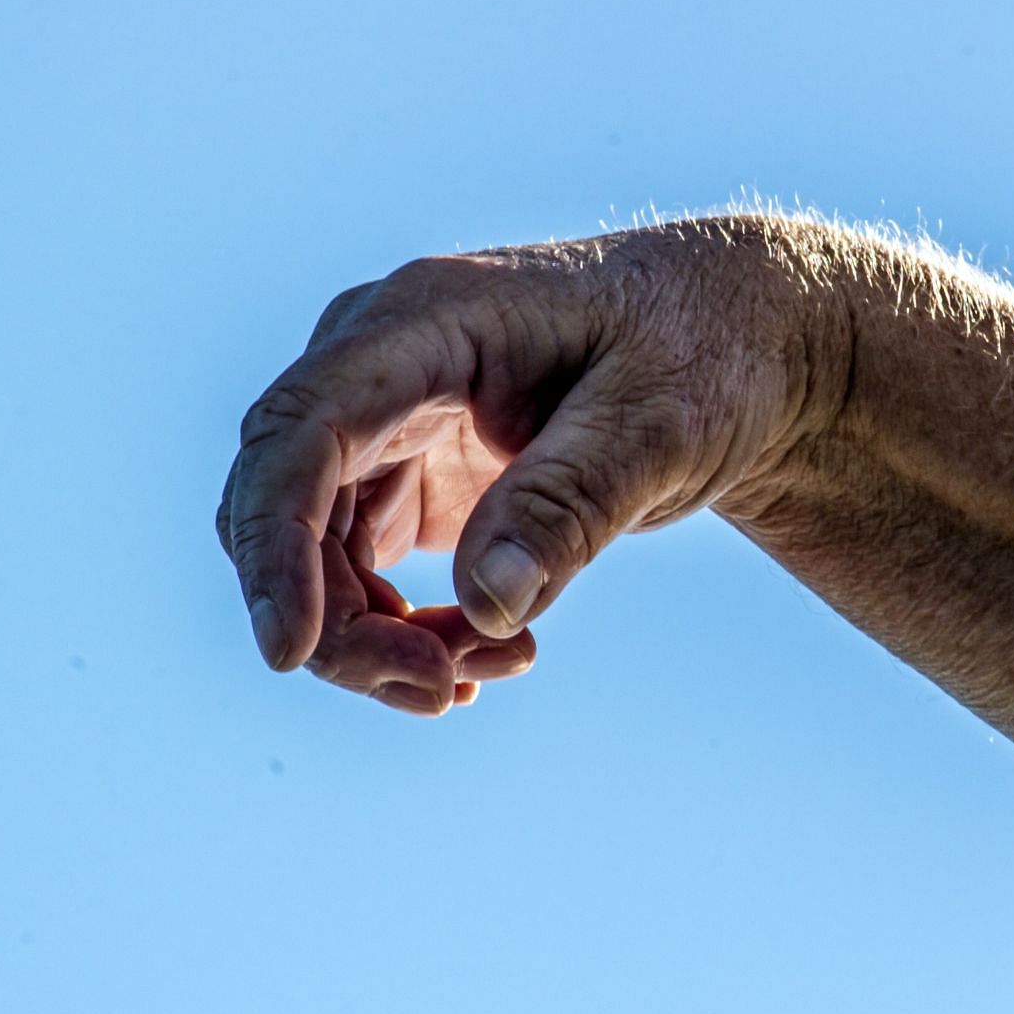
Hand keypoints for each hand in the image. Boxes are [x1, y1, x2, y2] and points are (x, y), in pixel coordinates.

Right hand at [216, 223, 836, 714]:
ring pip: (317, 561)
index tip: (289, 655)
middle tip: (449, 692)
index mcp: (424, 321)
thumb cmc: (701, 357)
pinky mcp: (406, 480)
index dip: (278, 544)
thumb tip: (489, 605)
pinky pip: (360, 577)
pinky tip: (490, 655)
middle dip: (345, 626)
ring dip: (383, 643)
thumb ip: (571, 504)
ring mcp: (384, 426)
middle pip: (290, 512)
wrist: (734, 348)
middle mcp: (378, 368)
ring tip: (503, 664)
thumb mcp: (657, 424)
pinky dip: (410, 636)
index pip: (302, 429)